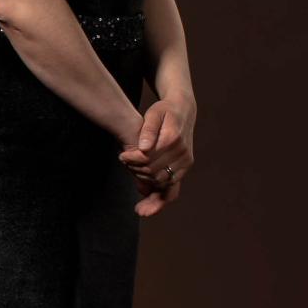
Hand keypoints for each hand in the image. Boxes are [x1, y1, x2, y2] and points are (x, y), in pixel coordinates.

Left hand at [119, 96, 195, 216]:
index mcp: (172, 139)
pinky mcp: (186, 166)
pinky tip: (146, 197)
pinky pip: (173, 185)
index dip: (133, 160)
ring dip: (147, 185)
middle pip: (154, 171)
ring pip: (164, 182)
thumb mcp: (153, 114)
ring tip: (134, 183)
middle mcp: (182, 152)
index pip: (148, 158)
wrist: (183, 111)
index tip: (121, 157)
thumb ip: (147, 130)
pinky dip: (160, 193)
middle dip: (136, 172)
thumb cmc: (164, 111)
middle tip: (124, 165)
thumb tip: (143, 148)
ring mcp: (186, 161)